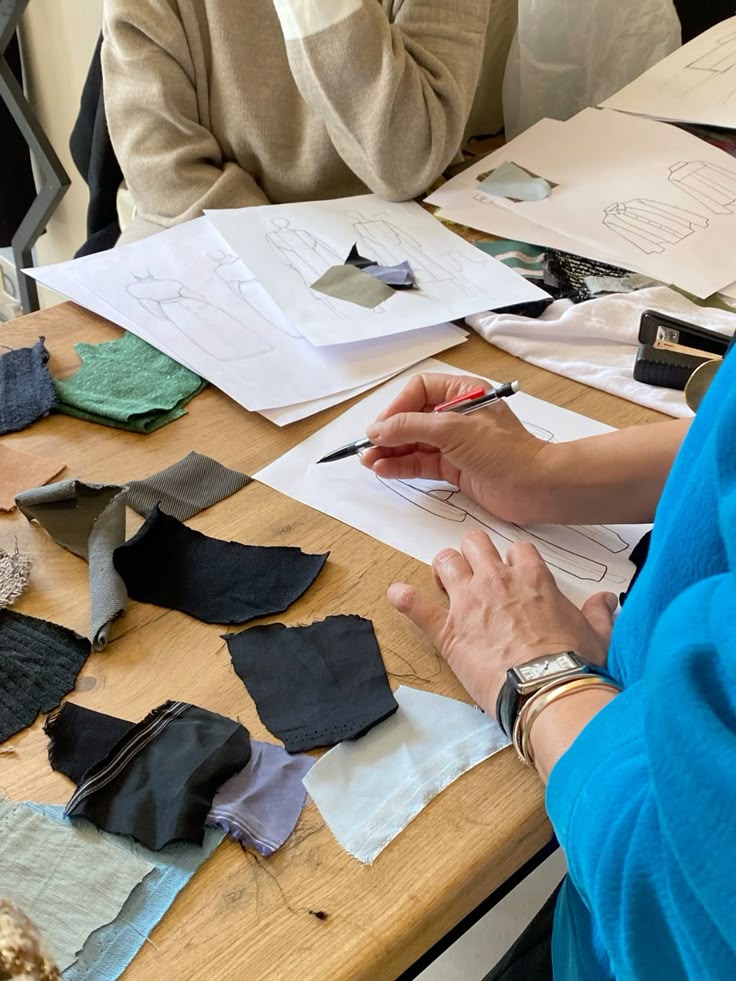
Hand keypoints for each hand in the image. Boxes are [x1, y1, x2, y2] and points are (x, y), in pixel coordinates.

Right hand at [361, 372, 552, 523]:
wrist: (535, 487)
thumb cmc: (505, 451)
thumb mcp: (453, 430)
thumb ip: (411, 427)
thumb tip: (378, 429)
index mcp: (462, 393)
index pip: (419, 391)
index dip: (397, 407)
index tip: (382, 426)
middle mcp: (456, 416)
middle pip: (412, 418)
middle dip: (389, 432)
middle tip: (368, 447)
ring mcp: (455, 443)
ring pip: (413, 443)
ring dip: (391, 451)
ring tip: (370, 461)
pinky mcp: (454, 468)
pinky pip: (421, 463)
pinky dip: (401, 465)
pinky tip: (384, 469)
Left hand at [387, 529, 617, 718]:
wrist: (549, 690)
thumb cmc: (574, 664)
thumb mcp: (598, 634)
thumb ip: (599, 613)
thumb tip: (607, 601)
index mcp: (534, 579)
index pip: (518, 550)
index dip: (512, 559)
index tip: (512, 570)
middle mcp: (498, 582)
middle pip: (476, 543)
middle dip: (473, 553)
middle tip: (474, 570)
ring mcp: (469, 603)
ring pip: (447, 562)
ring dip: (444, 568)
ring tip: (444, 580)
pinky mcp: (448, 631)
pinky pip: (419, 607)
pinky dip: (406, 600)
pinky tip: (397, 594)